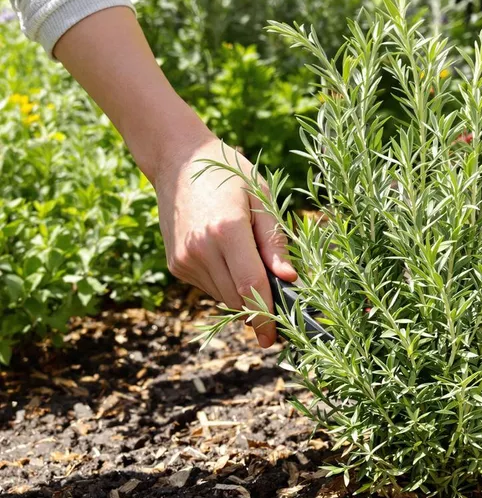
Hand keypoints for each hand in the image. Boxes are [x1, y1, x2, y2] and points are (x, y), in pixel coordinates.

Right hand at [152, 135, 296, 346]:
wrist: (177, 161)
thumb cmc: (228, 174)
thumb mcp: (261, 197)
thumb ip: (275, 241)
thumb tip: (290, 280)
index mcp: (226, 231)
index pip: (251, 286)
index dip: (266, 316)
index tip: (275, 337)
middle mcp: (201, 249)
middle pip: (237, 299)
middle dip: (260, 309)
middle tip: (282, 308)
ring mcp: (184, 259)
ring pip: (223, 297)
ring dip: (243, 295)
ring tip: (253, 265)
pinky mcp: (175, 265)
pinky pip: (209, 288)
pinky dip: (226, 284)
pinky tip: (230, 259)